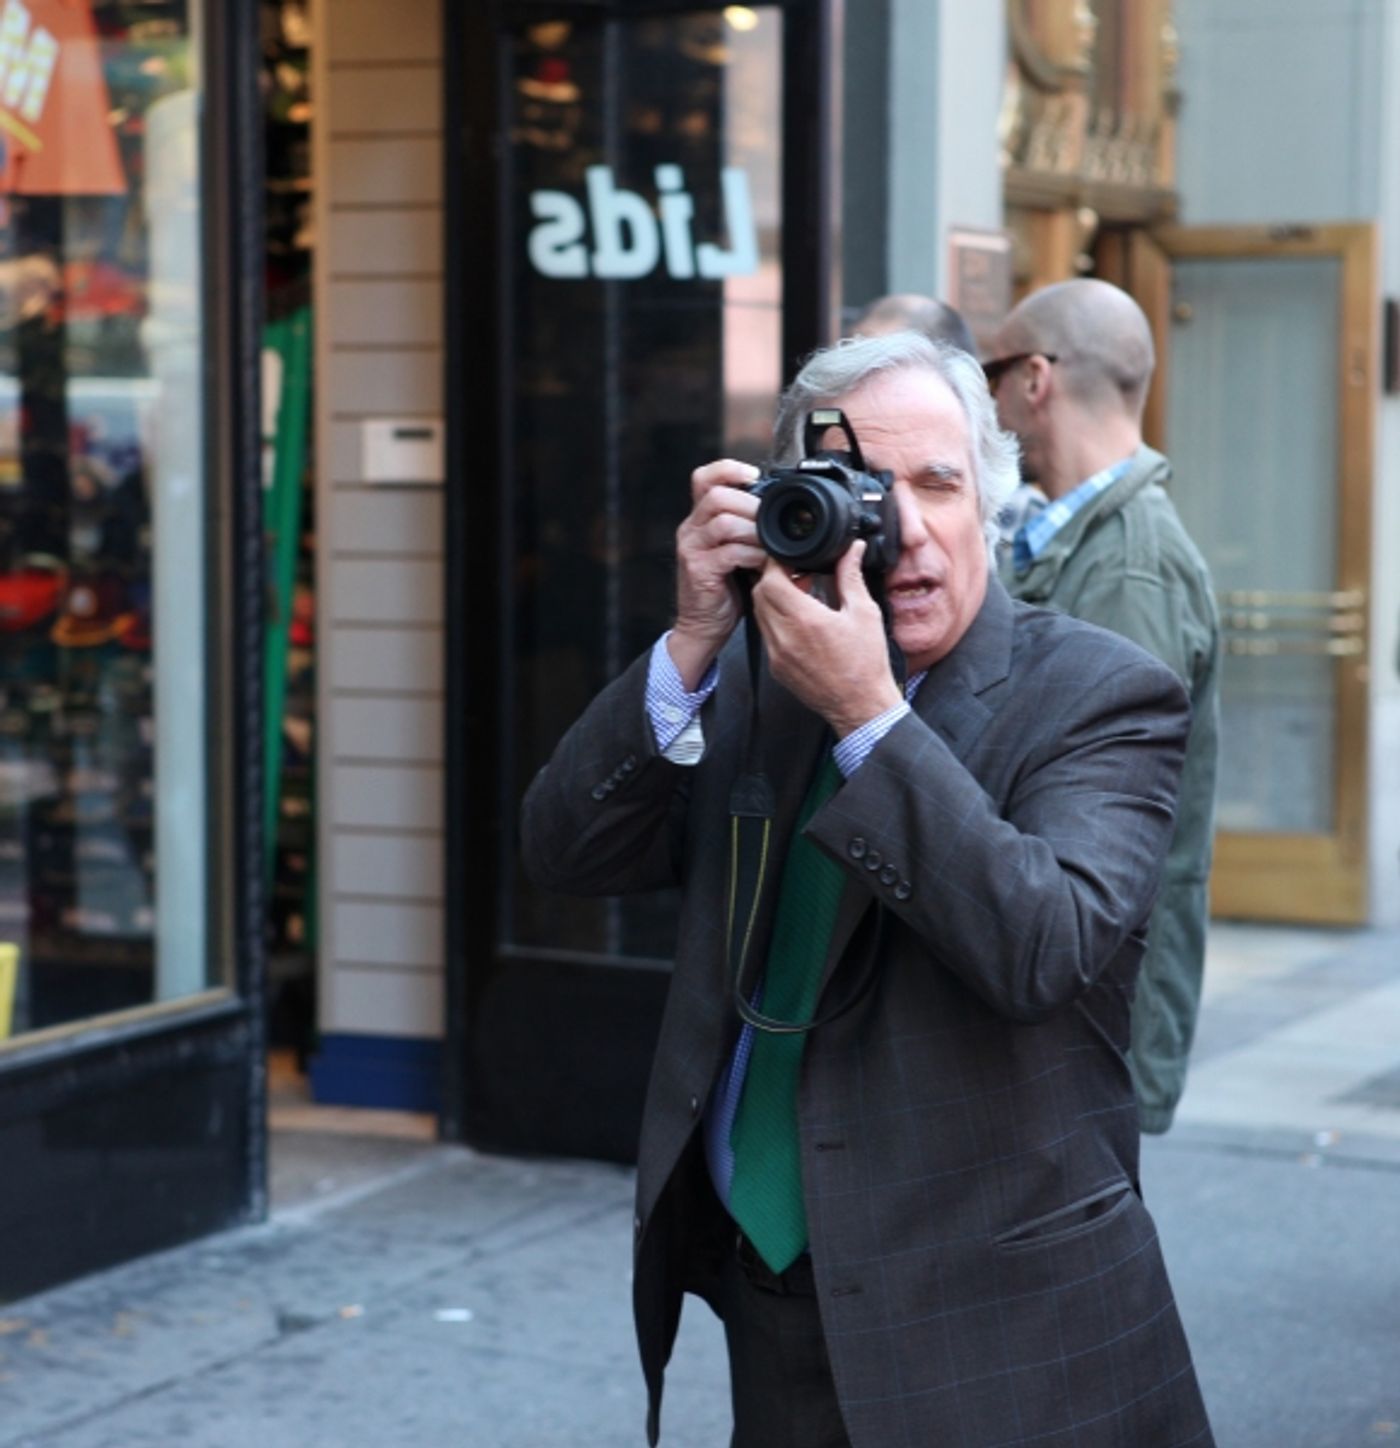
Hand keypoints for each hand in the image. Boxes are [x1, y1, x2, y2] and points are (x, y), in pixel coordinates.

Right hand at [670, 459, 764, 688]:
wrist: (704, 626)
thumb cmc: (726, 589)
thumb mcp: (737, 551)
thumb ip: (752, 530)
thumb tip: (789, 516)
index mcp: (700, 519)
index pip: (704, 477)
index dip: (729, 469)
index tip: (754, 475)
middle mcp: (691, 529)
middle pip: (717, 495)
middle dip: (751, 504)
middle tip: (771, 521)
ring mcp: (692, 548)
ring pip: (723, 520)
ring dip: (755, 530)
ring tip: (770, 544)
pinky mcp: (698, 569)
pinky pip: (729, 552)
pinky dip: (753, 555)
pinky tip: (763, 563)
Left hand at [751, 543, 902, 736]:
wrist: (861, 706)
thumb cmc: (866, 665)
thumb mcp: (864, 613)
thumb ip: (851, 577)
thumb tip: (852, 550)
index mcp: (806, 620)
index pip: (771, 580)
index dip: (777, 564)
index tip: (790, 558)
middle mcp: (785, 638)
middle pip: (760, 594)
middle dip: (774, 578)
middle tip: (796, 573)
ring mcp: (777, 655)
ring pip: (760, 614)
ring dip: (773, 599)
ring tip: (800, 595)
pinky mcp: (777, 668)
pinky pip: (766, 635)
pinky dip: (776, 621)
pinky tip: (799, 621)